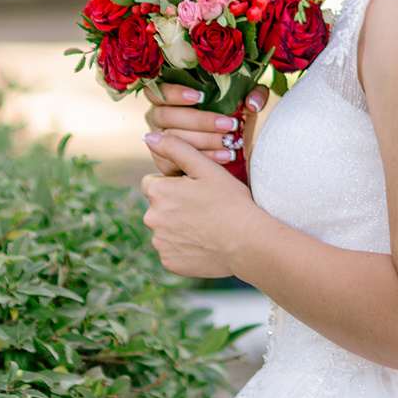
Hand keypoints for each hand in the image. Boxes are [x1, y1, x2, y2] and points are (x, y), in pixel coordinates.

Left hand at [140, 131, 259, 277]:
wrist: (249, 244)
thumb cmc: (231, 202)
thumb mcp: (206, 168)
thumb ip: (175, 147)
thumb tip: (149, 136)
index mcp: (158, 192)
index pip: (153, 183)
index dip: (173, 184)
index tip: (195, 190)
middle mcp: (152, 218)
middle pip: (158, 206)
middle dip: (174, 205)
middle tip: (204, 208)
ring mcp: (160, 243)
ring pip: (164, 229)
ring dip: (178, 226)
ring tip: (207, 226)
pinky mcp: (169, 262)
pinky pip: (172, 250)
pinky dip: (183, 247)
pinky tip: (204, 243)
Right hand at [142, 82, 268, 176]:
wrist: (231, 149)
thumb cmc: (232, 119)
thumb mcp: (246, 104)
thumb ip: (255, 95)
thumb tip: (252, 103)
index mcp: (168, 97)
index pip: (158, 90)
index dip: (174, 92)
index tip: (201, 96)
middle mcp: (158, 117)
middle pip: (166, 116)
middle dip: (199, 120)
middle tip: (228, 125)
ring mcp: (158, 140)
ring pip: (173, 139)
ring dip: (204, 140)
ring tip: (230, 142)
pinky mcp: (164, 161)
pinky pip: (178, 161)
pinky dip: (205, 158)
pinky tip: (225, 157)